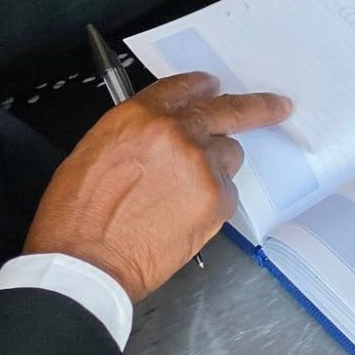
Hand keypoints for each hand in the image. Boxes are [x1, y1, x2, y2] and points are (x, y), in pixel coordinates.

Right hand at [24, 72, 291, 301]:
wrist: (85, 266)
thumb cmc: (76, 216)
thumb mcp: (94, 153)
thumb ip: (137, 132)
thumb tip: (163, 128)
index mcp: (140, 117)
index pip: (184, 88)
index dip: (201, 88)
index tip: (214, 88)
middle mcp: (177, 133)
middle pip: (228, 109)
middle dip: (257, 107)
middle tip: (278, 107)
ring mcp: (201, 163)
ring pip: (228, 153)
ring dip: (214, 166)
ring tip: (181, 195)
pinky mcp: (217, 197)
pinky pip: (225, 189)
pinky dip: (211, 199)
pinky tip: (183, 217)